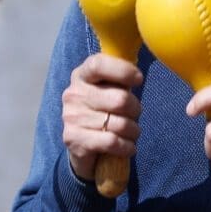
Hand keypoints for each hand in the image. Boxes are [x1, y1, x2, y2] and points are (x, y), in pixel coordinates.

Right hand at [62, 53, 142, 180]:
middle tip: (134, 115)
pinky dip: (127, 147)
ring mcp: (71, 117)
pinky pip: (112, 142)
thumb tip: (138, 74)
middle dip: (136, 110)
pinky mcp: (73, 139)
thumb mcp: (111, 88)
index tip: (139, 79)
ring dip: (133, 131)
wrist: (82, 144)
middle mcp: (73, 94)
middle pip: (120, 99)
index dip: (123, 71)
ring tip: (130, 132)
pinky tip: (127, 147)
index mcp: (82, 75)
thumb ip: (121, 78)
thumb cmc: (104, 110)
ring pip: (120, 124)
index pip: (99, 65)